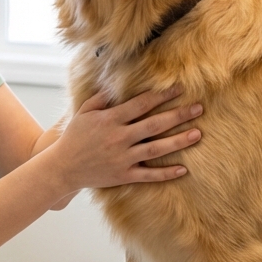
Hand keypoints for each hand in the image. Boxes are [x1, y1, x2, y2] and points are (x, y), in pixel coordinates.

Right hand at [46, 87, 201, 194]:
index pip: (141, 104)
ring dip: (179, 141)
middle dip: (178, 115)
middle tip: (199, 108)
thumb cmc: (74, 137)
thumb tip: (118, 86)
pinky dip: (166, 173)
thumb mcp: (84, 113)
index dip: (161, 95)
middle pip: (155, 125)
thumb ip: (101, 99)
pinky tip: (183, 169)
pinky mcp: (123, 175)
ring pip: (156, 149)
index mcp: (110, 120)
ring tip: (197, 134)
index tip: (179, 88)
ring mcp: (123, 158)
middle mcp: (119, 138)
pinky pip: (148, 175)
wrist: (63, 167)